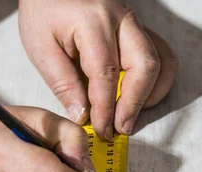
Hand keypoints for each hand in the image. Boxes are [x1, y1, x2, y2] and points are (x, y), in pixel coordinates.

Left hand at [19, 0, 176, 139]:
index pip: (105, 73)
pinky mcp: (138, 28)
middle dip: (134, 104)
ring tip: (128, 116)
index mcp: (93, 22)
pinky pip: (160, 54)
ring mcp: (134, 22)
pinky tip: (137, 97)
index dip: (106, 107)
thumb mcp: (40, 47)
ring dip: (149, 94)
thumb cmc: (43, 9)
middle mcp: (121, 19)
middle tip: (119, 128)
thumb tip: (82, 115)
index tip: (102, 129)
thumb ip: (62, 82)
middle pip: (145, 66)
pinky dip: (155, 80)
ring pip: (160, 61)